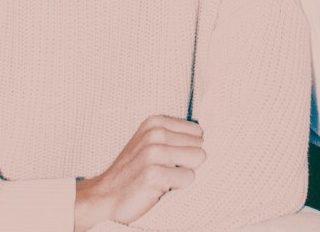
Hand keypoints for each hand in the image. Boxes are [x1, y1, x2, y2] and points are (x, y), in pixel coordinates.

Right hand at [73, 115, 205, 231]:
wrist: (105, 196)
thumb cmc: (135, 171)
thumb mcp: (151, 144)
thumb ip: (176, 137)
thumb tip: (213, 138)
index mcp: (155, 122)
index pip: (198, 131)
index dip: (189, 148)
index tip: (173, 159)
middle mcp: (155, 133)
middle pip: (200, 145)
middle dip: (188, 161)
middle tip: (167, 170)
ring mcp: (153, 152)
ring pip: (198, 159)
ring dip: (184, 173)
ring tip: (164, 177)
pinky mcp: (154, 173)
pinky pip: (189, 178)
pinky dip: (178, 186)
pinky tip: (159, 187)